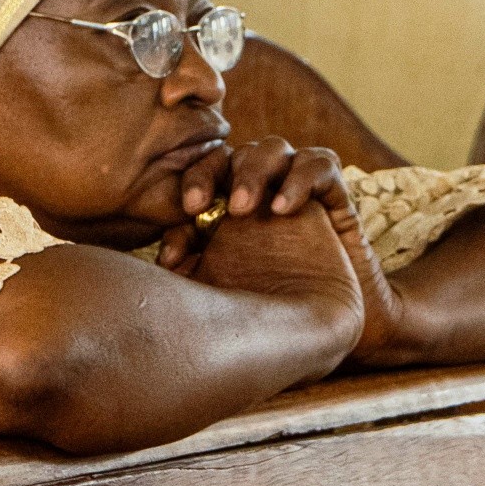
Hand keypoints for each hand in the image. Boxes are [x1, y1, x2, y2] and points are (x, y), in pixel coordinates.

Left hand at [165, 138, 405, 356]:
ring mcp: (292, 190)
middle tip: (198, 207)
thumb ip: (189, 274)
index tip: (181, 223)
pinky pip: (321, 164)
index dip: (188, 188)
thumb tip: (152, 267)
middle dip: (210, 172)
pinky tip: (282, 209)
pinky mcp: (333, 196)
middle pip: (230, 155)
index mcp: (223, 209)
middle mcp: (256, 193)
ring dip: (253, 170)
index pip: (200, 176)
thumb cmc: (264, 318)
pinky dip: (301, 178)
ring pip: (272, 149)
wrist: (324, 336)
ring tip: (241, 208)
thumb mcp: (218, 297)